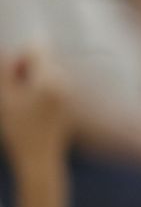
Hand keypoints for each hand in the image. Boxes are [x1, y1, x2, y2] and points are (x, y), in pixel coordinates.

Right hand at [0, 52, 71, 172]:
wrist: (39, 159)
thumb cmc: (18, 128)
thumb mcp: (4, 96)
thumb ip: (6, 68)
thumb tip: (9, 50)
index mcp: (51, 79)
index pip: (37, 46)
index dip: (19, 57)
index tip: (13, 77)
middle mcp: (65, 82)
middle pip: (40, 59)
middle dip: (23, 70)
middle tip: (16, 96)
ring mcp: (69, 92)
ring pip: (43, 73)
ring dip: (28, 82)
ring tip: (23, 106)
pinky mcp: (67, 102)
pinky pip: (49, 86)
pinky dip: (36, 92)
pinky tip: (31, 112)